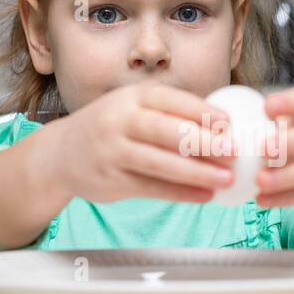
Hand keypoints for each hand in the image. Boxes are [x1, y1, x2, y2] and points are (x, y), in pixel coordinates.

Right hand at [47, 82, 235, 203]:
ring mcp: (112, 151)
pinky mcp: (110, 180)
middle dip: (204, 142)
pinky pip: (151, 188)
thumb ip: (169, 115)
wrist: (60, 154)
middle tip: (233, 152)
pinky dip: (180, 193)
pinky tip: (204, 196)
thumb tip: (223, 128)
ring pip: (160, 163)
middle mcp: (120, 120)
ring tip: (226, 179)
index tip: (229, 123)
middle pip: (167, 131)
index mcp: (132, 97)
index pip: (172, 100)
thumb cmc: (111, 129)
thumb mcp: (133, 109)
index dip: (202, 111)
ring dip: (197, 172)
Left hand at [255, 85, 293, 212]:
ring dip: (286, 176)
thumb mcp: (291, 125)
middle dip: (291, 142)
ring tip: (260, 180)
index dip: (291, 102)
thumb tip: (228, 125)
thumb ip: (269, 123)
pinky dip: (283, 198)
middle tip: (263, 149)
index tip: (267, 108)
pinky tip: (262, 199)